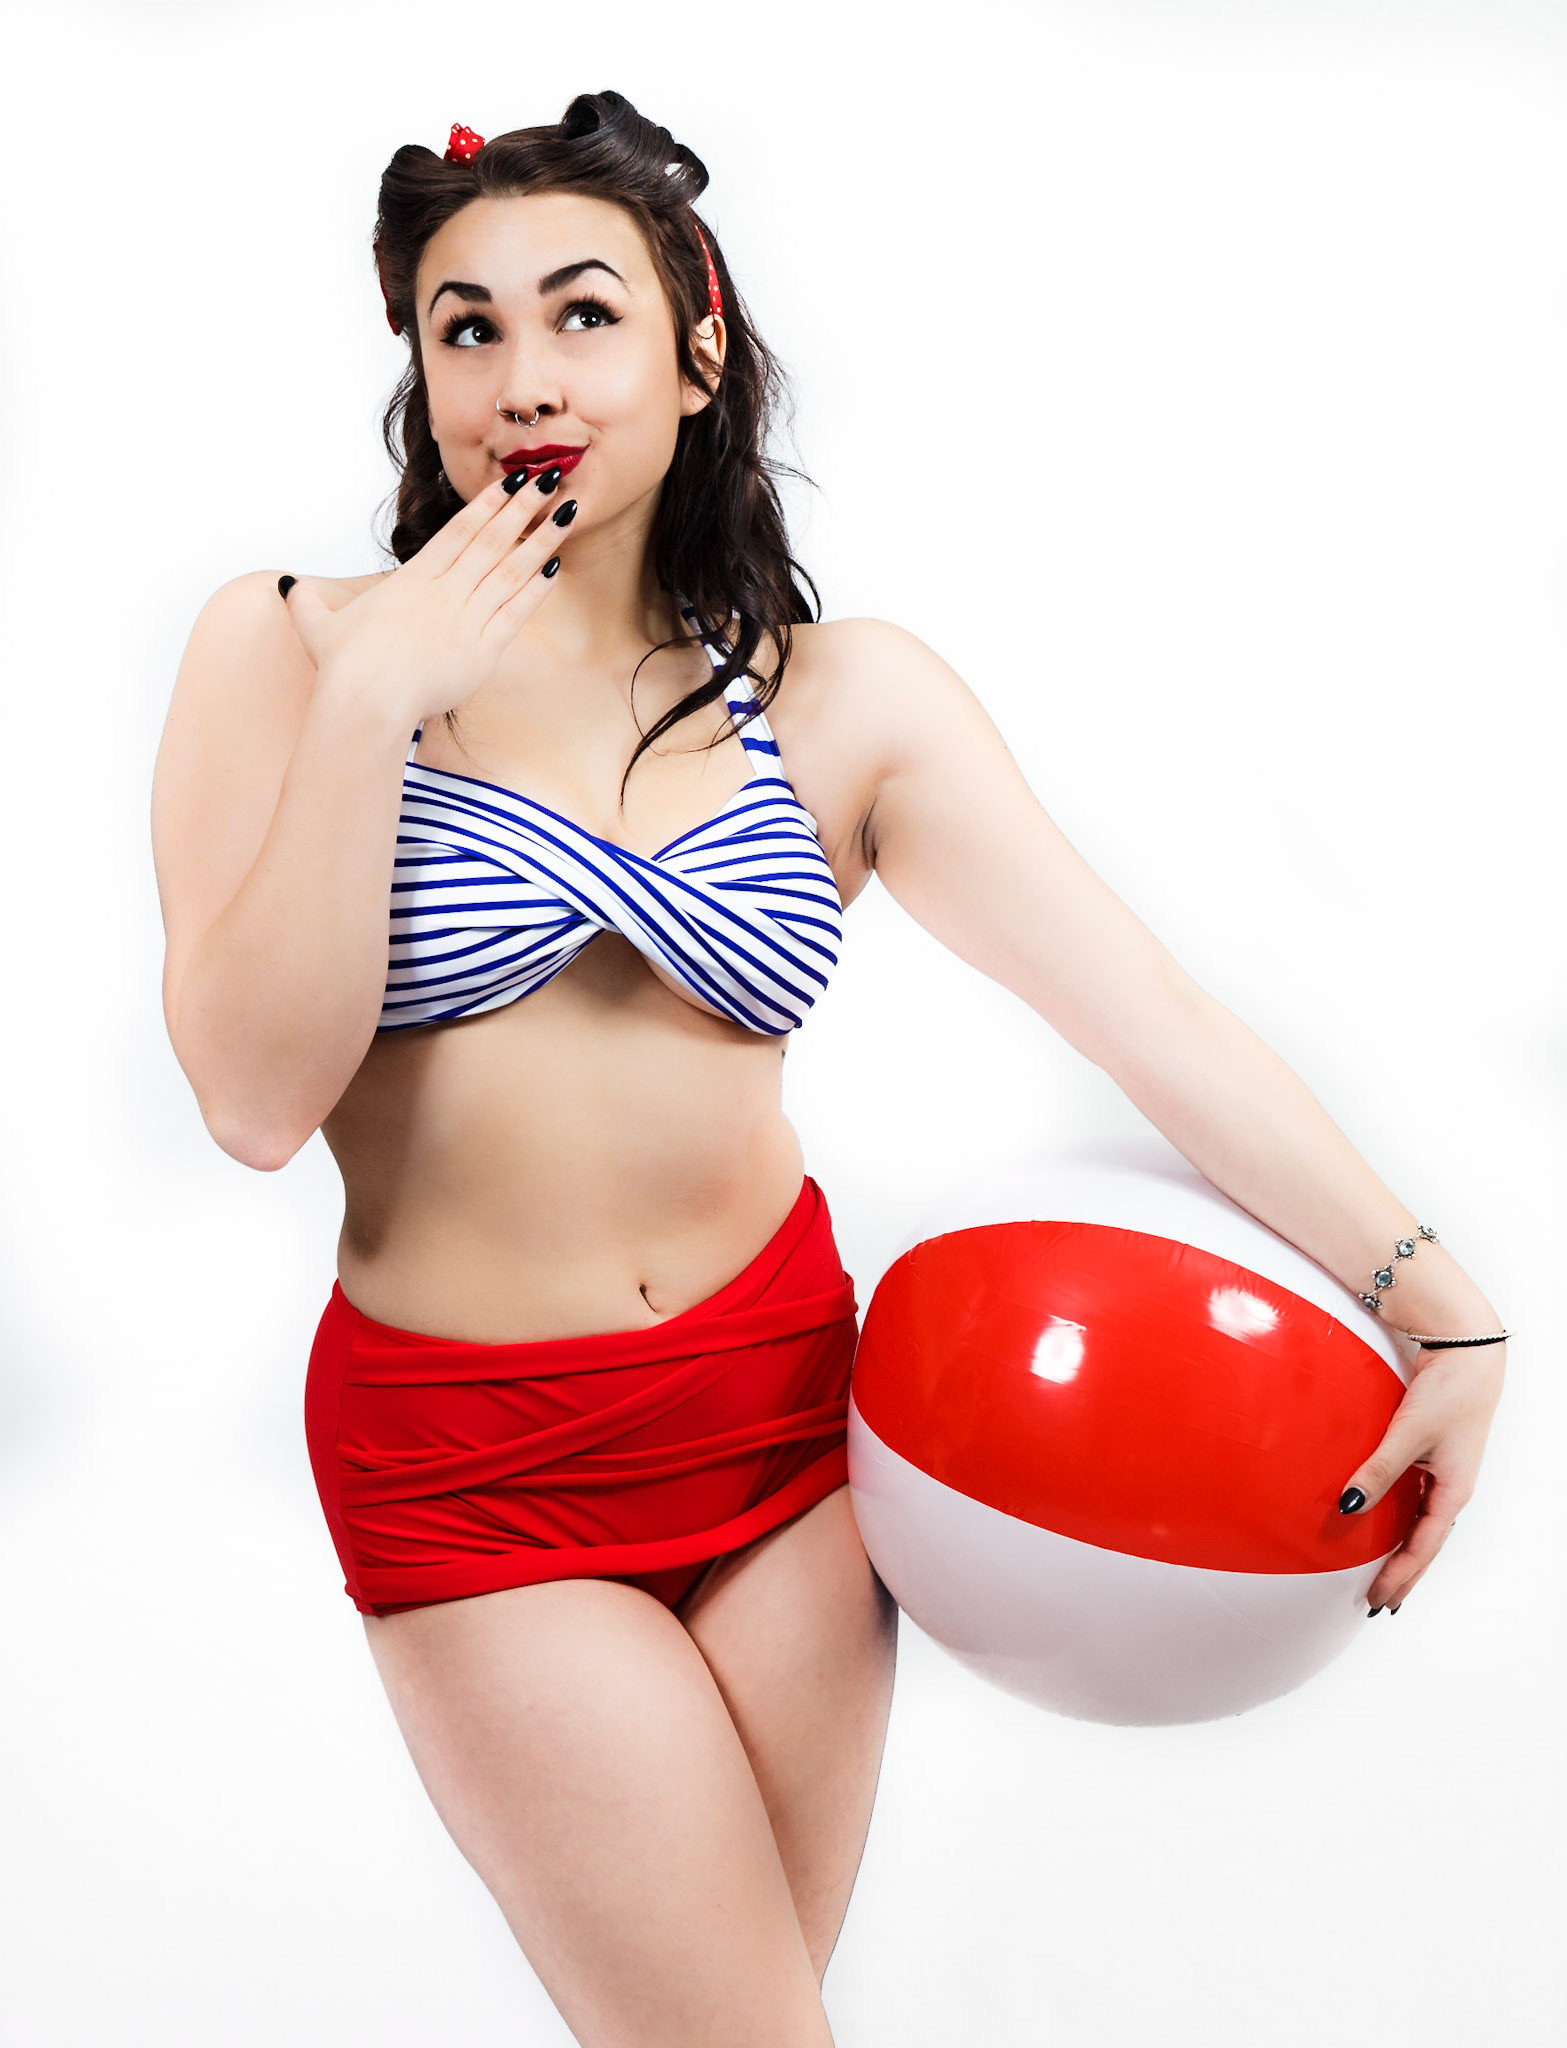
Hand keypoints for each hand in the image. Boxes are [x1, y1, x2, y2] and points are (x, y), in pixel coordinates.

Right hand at [276, 467, 577, 723]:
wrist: (365, 700)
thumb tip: (290, 587)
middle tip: (550, 477)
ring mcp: (465, 619)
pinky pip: (516, 612)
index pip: (457, 532)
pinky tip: (556, 566)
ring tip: (567, 512)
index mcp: (413, 581)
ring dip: (541, 539)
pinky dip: (536, 588)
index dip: (487, 505)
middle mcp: (444, 592)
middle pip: (491, 540)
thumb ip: (308, 603)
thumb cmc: (344, 668)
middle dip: (523, 507)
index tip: (509, 482)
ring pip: (511, 570)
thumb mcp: (319, 628)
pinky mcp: (482, 651)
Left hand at [1338, 1341, 1505, 1610]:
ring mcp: (1443, 1475)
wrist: (1466, 1355)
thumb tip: (1348, 1507)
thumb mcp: (1408, 1435)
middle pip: (1425, 1544)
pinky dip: (1400, 1522)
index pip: (1422, 1547)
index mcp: (1452, 1492)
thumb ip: (1378, 1471)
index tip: (1378, 1599)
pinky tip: (1384, 1527)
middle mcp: (1450, 1490)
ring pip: (1420, 1525)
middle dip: (1404, 1575)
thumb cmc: (1447, 1394)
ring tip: (1381, 1574)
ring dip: (1401, 1551)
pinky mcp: (1433, 1459)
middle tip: (1379, 1602)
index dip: (1400, 1575)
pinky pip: (1415, 1503)